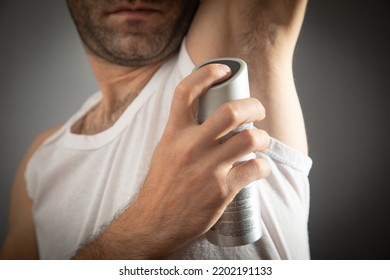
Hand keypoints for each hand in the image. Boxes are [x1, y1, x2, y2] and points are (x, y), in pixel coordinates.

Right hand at [133, 64, 269, 256]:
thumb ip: (183, 132)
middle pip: (231, 111)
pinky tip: (259, 168)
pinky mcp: (222, 190)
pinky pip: (256, 168)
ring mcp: (208, 168)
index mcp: (173, 133)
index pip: (186, 92)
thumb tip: (207, 117)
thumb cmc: (162, 185)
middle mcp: (190, 147)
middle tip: (258, 109)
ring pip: (250, 138)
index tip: (224, 70)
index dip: (207, 73)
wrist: (154, 222)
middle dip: (253, 105)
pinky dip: (263, 166)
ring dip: (263, 137)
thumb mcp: (165, 150)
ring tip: (260, 141)